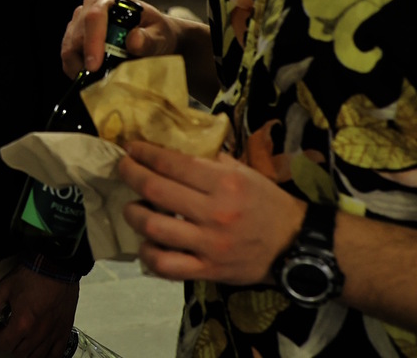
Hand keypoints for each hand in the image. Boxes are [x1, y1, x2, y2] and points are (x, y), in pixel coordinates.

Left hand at [0, 266, 77, 357]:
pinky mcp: (65, 331)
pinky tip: (40, 350)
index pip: (4, 344)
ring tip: (23, 338)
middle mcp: (38, 333)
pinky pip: (56, 355)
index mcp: (22, 323)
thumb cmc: (29, 275)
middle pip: (19, 353)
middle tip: (10, 333)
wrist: (55, 266)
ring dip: (26, 351)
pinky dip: (47, 356)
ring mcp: (53, 334)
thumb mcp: (4, 290)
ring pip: (36, 357)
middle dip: (10, 344)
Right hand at [61, 0, 180, 78]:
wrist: (154, 35)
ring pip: (69, 45)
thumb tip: (134, 41)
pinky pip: (69, 54)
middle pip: (77, 32)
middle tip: (98, 81)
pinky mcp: (76, 34)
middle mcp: (92, 4)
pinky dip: (77, 68)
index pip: (95, 16)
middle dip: (84, 60)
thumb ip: (149, 40)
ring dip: (80, 66)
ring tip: (97, 81)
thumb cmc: (156, 32)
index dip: (92, 41)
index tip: (95, 66)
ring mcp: (81, 19)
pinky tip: (91, 77)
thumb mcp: (160, 36)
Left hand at [119, 140, 305, 284]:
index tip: (131, 148)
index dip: (145, 153)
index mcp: (225, 183)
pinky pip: (167, 265)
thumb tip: (174, 145)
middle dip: (131, 174)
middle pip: (156, 190)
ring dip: (134, 214)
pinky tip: (146, 243)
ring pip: (155, 228)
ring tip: (131, 206)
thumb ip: (211, 161)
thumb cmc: (266, 203)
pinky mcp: (208, 270)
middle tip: (123, 168)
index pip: (173, 163)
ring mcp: (210, 244)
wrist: (294, 244)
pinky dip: (148, 254)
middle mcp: (215, 212)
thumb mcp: (244, 172)